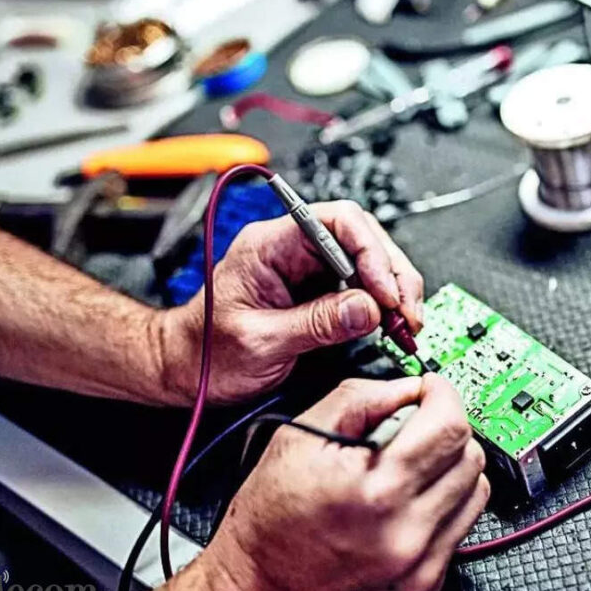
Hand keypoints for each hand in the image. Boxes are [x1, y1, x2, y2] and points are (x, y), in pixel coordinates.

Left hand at [158, 201, 423, 404]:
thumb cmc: (206, 353)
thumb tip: (368, 310)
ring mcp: (307, 268)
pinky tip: (392, 324)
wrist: (184, 369)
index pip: (336, 221)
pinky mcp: (318, 290)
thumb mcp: (261, 342)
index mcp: (270, 245)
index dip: (371, 252)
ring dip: (393, 290)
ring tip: (406, 324)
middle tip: (407, 313)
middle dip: (392, 273)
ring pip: (367, 261)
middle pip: (361, 238)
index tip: (386, 292)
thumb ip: (316, 324)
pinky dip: (382, 305)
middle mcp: (291, 248)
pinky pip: (360, 286)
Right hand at [197, 375, 489, 590]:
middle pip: (471, 457)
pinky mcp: (424, 585)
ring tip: (411, 464)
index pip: (450, 426)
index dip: (442, 394)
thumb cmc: (265, 524)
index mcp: (376, 490)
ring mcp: (420, 565)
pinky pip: (460, 527)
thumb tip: (406, 388)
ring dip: (452, 466)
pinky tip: (408, 500)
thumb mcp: (296, 438)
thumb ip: (357, 399)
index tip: (429, 390)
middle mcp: (406, 532)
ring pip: (476, 492)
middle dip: (446, 428)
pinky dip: (443, 503)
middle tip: (414, 426)